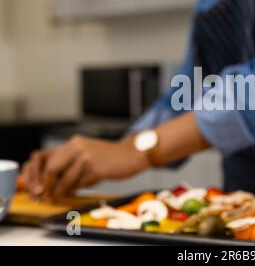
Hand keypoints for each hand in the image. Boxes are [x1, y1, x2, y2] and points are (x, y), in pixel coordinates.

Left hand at [22, 135, 149, 200]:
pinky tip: (77, 192)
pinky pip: (80, 184)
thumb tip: (50, 180)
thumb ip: (69, 160)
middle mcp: (78, 147)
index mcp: (73, 143)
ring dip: (60, 192)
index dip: (36, 173)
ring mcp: (88, 158)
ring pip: (65, 179)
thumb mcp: (86, 151)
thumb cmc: (109, 156)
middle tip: (47, 195)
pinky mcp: (97, 169)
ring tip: (59, 198)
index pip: (45, 156)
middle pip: (51, 168)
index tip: (36, 186)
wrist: (132, 154)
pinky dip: (77, 190)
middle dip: (46, 185)